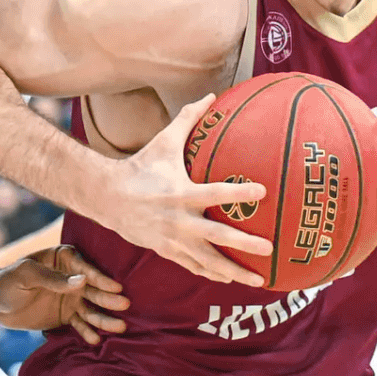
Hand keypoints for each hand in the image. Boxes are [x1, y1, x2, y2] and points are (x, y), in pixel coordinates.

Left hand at [0, 246, 132, 344]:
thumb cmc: (7, 282)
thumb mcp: (25, 275)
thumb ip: (51, 278)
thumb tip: (81, 280)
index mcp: (63, 259)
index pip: (85, 268)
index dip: (100, 278)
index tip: (115, 287)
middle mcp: (72, 278)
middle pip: (93, 289)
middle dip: (108, 297)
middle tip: (125, 305)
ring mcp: (71, 298)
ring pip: (91, 308)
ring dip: (104, 317)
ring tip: (120, 327)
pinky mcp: (66, 316)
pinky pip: (80, 324)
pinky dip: (88, 332)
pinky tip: (96, 339)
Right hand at [100, 95, 271, 285]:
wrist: (107, 198)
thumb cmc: (140, 166)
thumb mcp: (163, 142)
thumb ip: (188, 119)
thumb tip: (212, 95)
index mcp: (180, 193)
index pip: (214, 194)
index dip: (239, 194)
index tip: (264, 192)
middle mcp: (178, 220)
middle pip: (216, 236)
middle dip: (244, 244)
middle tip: (269, 249)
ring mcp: (172, 239)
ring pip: (207, 260)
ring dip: (233, 271)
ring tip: (258, 280)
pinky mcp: (166, 250)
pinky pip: (193, 265)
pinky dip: (212, 274)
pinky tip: (231, 280)